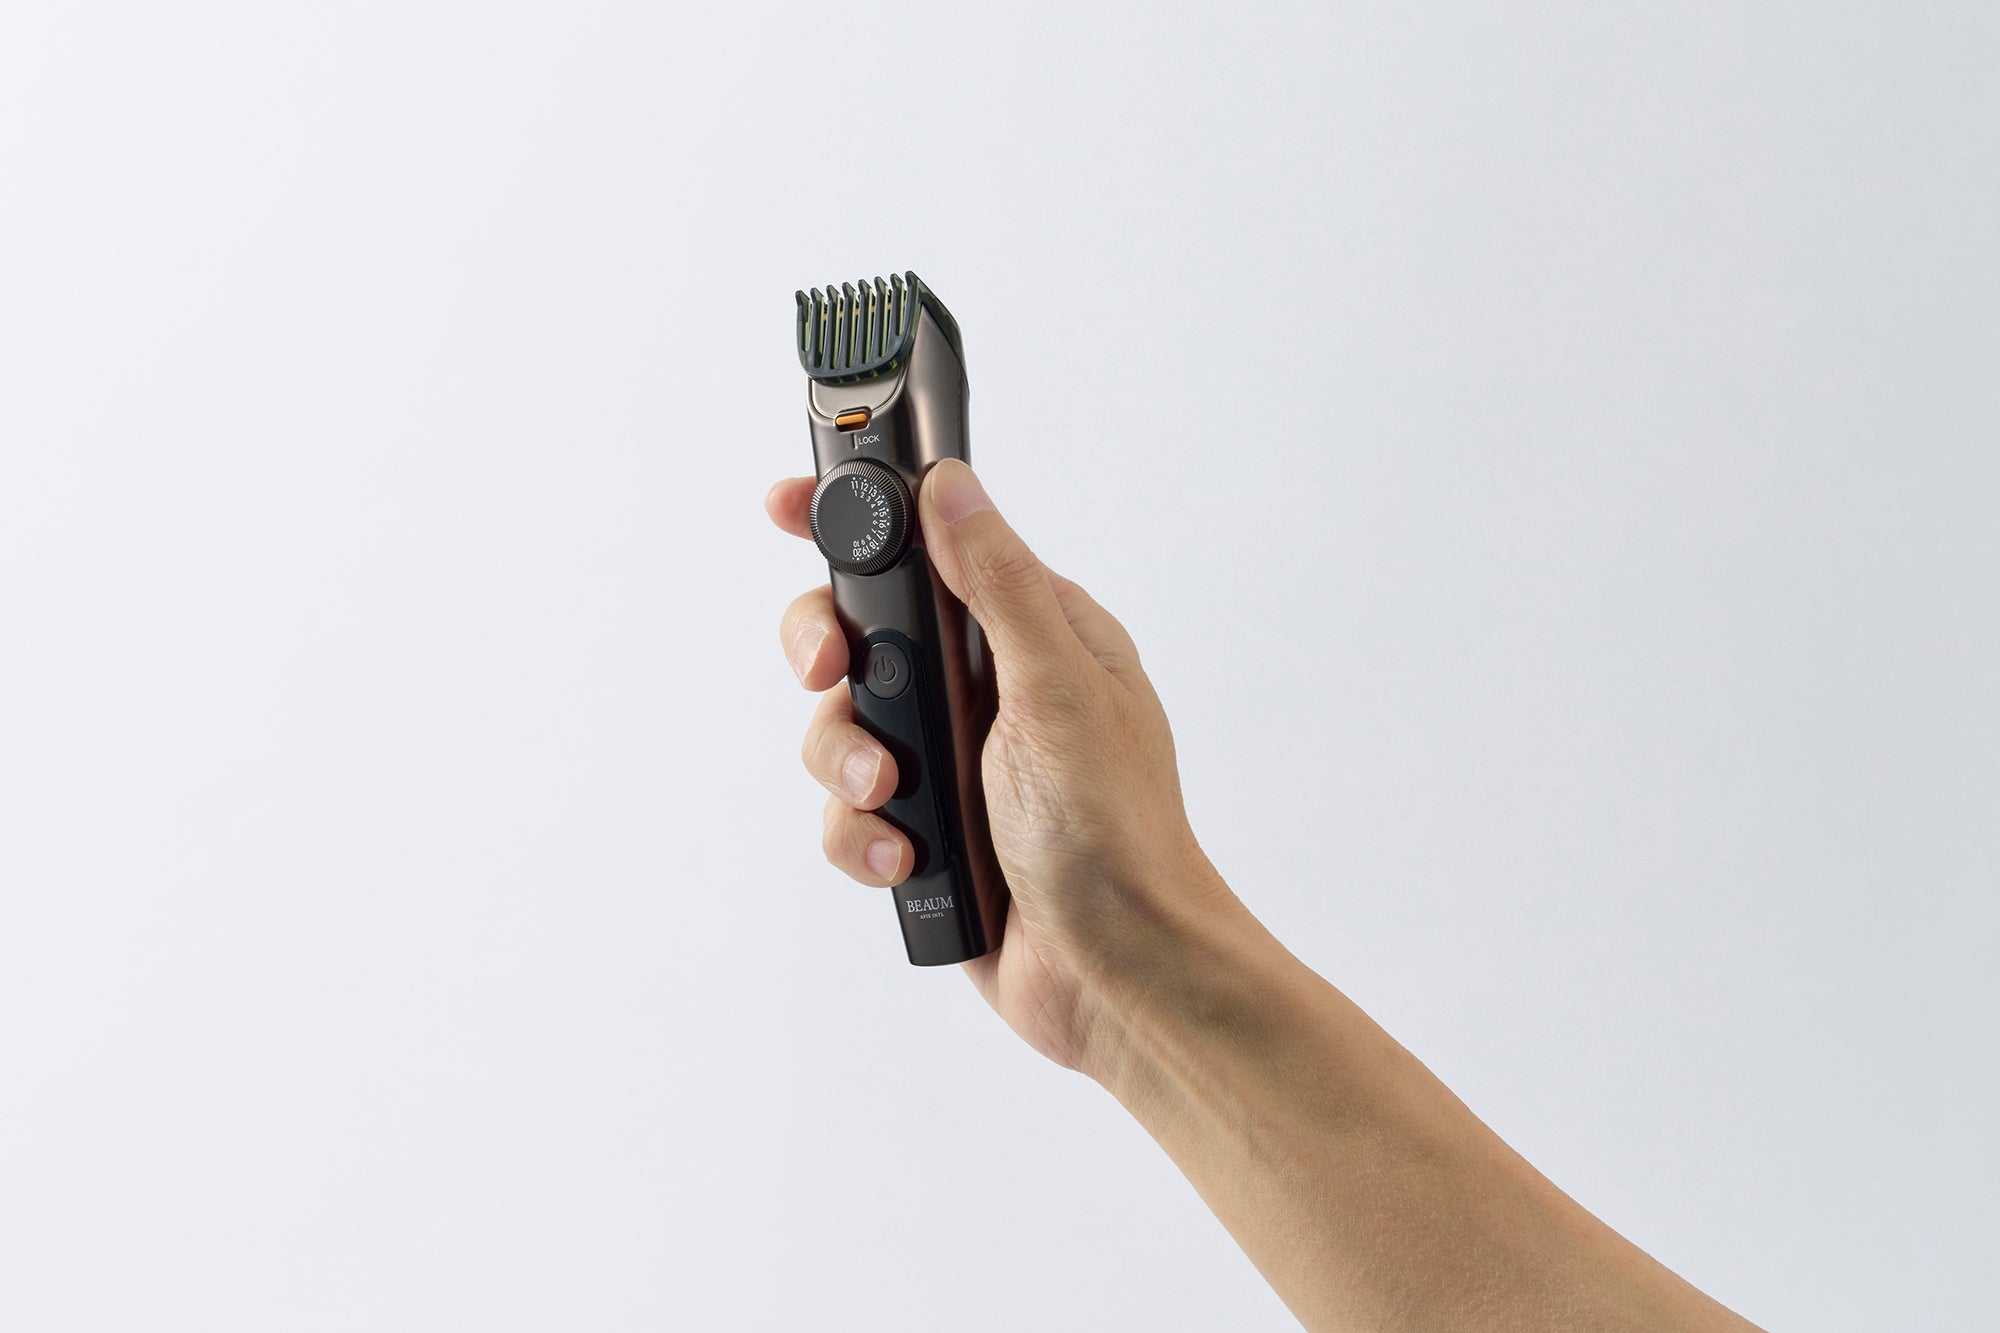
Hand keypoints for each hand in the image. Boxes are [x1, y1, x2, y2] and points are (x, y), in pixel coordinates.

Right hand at [766, 459, 1232, 1070]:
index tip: (786, 506)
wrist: (1116, 974)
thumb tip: (950, 486)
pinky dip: (862, 836)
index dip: (856, 523)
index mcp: (1033, 634)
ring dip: (849, 762)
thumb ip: (998, 584)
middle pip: (860, 634)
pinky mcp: (925, 831)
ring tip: (894, 794)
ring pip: (840, 727)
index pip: (930, 548)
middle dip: (829, 655)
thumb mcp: (1058, 688)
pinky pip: (847, 813)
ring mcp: (952, 761)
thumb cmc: (1117, 831)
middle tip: (829, 672)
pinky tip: (907, 858)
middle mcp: (986, 689)